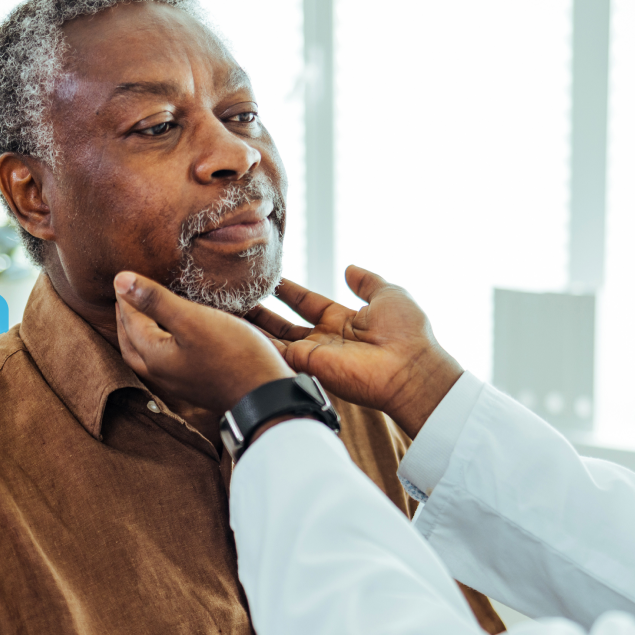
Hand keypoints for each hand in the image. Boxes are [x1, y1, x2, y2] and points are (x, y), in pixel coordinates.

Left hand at [114, 272, 292, 412]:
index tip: (123, 276)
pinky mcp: (197, 385)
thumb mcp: (193, 320)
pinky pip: (167, 362)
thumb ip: (156, 300)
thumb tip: (119, 280)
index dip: (127, 296)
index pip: (130, 320)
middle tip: (127, 297)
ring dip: (141, 334)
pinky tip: (177, 336)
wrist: (266, 395)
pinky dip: (161, 344)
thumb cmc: (233, 355)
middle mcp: (161, 373)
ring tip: (147, 314)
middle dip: (126, 319)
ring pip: (148, 355)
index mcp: (154, 356)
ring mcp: (179, 383)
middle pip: (131, 343)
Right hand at [247, 265, 462, 437]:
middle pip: (284, 323)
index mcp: (343, 320)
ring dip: (251, 325)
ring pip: (273, 338)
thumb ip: (366, 281)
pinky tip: (233, 325)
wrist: (410, 367)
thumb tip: (350, 268)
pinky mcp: (306, 365)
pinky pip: (274, 350)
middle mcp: (324, 339)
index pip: (306, 303)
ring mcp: (314, 354)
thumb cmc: (407, 332)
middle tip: (235, 296)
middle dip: (260, 311)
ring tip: (224, 308)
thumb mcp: (388, 294)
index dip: (288, 291)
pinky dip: (254, 340)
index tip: (268, 278)